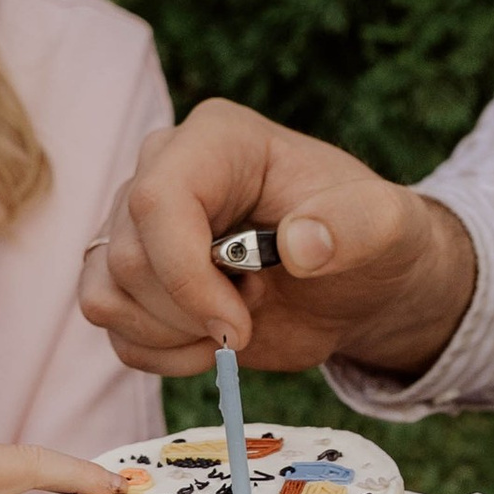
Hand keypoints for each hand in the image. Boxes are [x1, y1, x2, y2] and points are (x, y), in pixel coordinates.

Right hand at [82, 98, 477, 379]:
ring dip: (174, 333)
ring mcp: (139, 226)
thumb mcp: (387, 225)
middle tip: (257, 307)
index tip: (239, 322)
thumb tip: (300, 244)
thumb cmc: (373, 240)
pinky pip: (112, 328)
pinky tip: (211, 343)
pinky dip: (161, 354)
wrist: (361, 284)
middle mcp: (162, 171)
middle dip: (192, 311)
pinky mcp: (133, 278)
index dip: (185, 273)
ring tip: (238, 317)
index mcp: (216, 139)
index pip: (156, 200)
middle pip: (127, 257)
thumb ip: (354, 226)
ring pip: (107, 295)